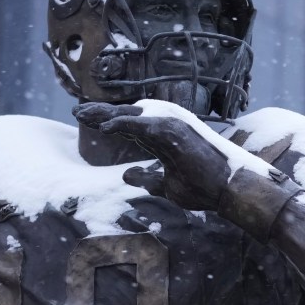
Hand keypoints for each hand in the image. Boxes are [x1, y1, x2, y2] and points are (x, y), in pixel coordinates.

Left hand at [73, 101, 231, 210]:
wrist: (227, 190)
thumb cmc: (202, 187)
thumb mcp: (166, 185)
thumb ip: (147, 178)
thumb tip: (126, 175)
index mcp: (162, 136)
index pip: (128, 126)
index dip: (107, 122)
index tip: (85, 121)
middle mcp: (165, 125)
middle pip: (125, 115)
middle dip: (100, 113)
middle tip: (77, 113)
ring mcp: (169, 125)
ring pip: (129, 115)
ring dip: (104, 114)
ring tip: (82, 115)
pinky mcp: (172, 131)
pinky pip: (140, 125)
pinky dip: (121, 124)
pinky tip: (104, 127)